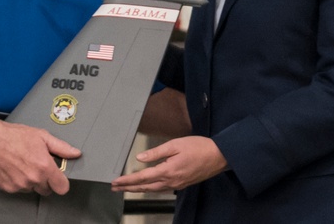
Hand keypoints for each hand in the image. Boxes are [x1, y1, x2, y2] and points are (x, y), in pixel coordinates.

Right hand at [0, 119, 81, 195]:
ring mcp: (20, 185)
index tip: (58, 177)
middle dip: (45, 180)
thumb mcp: (42, 136)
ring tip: (24, 164)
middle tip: (38, 166)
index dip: (61, 182)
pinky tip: (14, 168)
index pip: (62, 187)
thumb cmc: (15, 136)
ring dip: (31, 181)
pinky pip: (19, 189)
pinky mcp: (8, 188)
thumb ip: (61, 147)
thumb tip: (76, 153)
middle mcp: (33, 179)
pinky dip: (19, 182)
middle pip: (47, 190)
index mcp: (44, 167)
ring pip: (32, 189)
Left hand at [111, 136, 226, 192]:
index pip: (142, 177)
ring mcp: (176, 185)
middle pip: (145, 187)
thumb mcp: (176, 144)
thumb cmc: (198, 147)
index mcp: (168, 170)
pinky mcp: (182, 184)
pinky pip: (162, 189)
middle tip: (115, 187)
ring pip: (153, 190)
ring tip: (127, 188)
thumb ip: (157, 152)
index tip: (116, 182)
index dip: (127, 180)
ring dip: (138, 189)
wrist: (218, 156)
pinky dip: (150, 188)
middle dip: (129, 187)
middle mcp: (171, 181)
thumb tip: (140, 158)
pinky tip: (147, 186)